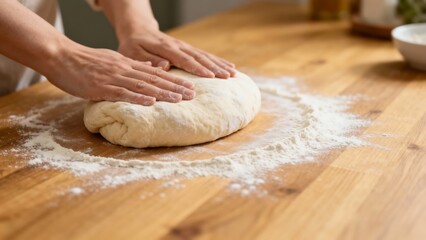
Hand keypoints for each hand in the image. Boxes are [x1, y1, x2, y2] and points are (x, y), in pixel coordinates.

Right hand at [44, 43, 195, 104]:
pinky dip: (138, 98)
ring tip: (180, 99)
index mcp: (127, 64)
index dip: (174, 80)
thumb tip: (150, 67)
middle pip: (154, 79)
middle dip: (175, 87)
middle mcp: (124, 70)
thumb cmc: (84, 61)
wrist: (60, 56)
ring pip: (143, 86)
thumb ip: (131, 66)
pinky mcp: (101, 87)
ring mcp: (113, 78)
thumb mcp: (112, 60)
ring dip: (163, 93)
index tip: (189, 86)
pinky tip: (151, 102)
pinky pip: (122, 93)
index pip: (156, 72)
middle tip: (193, 94)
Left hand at [118, 28, 236, 78]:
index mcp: (165, 47)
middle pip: (198, 57)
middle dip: (214, 67)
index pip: (183, 58)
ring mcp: (184, 46)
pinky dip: (217, 61)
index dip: (197, 67)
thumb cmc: (133, 44)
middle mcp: (178, 45)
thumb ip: (148, 60)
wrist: (139, 29)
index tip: (210, 76)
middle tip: (228, 77)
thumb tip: (165, 66)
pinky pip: (204, 55)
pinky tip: (229, 67)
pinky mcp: (188, 48)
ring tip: (233, 73)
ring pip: (204, 55)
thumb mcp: (133, 52)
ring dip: (219, 64)